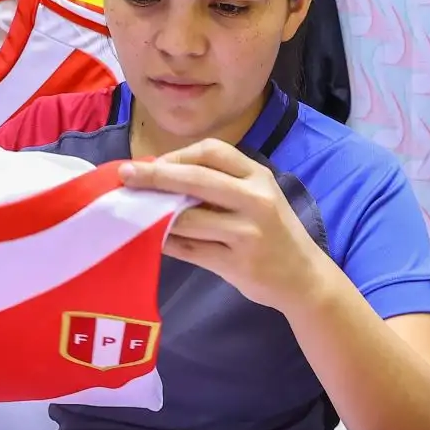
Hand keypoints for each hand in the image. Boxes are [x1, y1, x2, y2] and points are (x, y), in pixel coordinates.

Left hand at [119, 140, 328, 312]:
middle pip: (195, 179)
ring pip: (187, 218)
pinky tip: (154, 239)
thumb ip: (222, 185)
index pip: (212, 151)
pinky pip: (189, 250)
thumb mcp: (259, 198)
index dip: (178, 155)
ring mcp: (247, 233)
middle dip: (155, 176)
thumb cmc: (274, 233)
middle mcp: (256, 200)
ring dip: (156, 215)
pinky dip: (167, 243)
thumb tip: (161, 176)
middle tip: (125, 176)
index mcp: (259, 177)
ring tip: (136, 213)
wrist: (304, 278)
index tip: (154, 164)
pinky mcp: (236, 264)